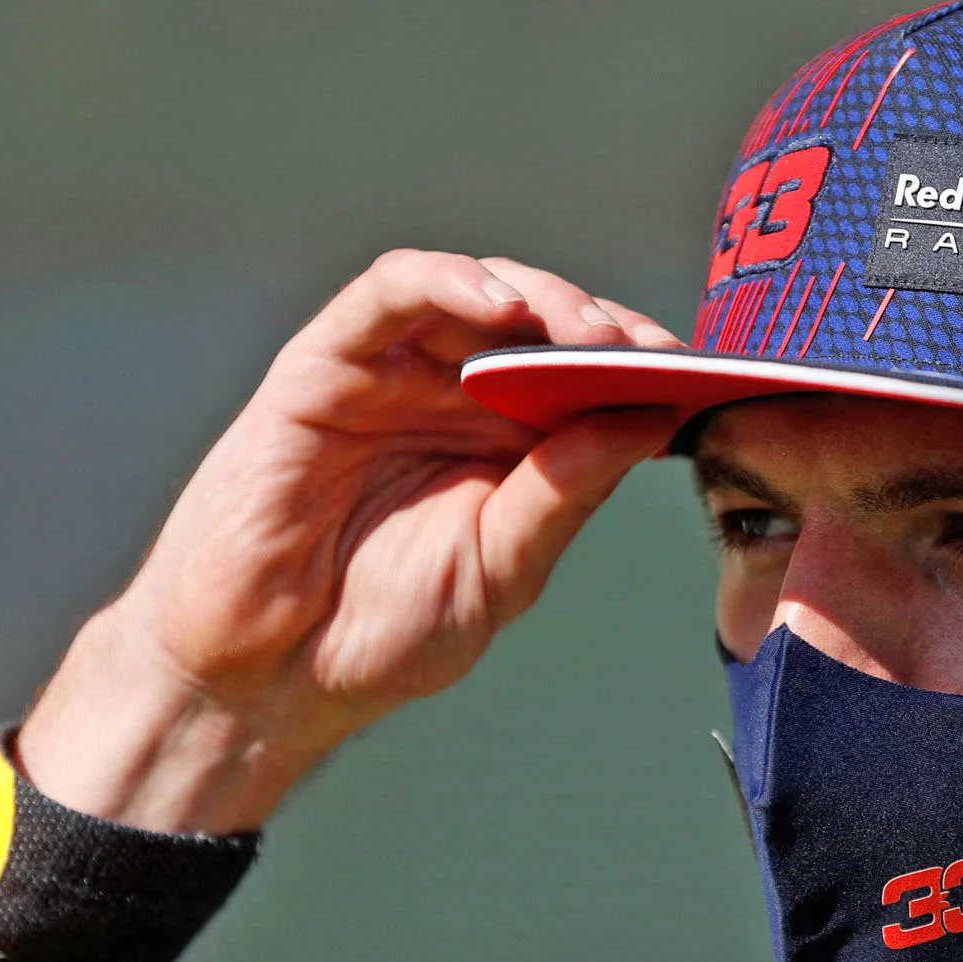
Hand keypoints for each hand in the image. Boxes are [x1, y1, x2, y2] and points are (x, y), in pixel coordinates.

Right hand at [16, 251, 681, 833]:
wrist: (261, 680)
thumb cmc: (378, 631)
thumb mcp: (499, 567)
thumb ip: (563, 490)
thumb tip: (647, 417)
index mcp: (507, 445)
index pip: (587, 377)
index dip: (643, 364)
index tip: (700, 374)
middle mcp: (453, 398)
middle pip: (542, 323)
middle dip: (603, 326)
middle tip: (647, 348)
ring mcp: (390, 377)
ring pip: (474, 292)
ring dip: (539, 296)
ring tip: (586, 329)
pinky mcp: (323, 366)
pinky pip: (388, 295)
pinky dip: (445, 280)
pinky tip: (496, 302)